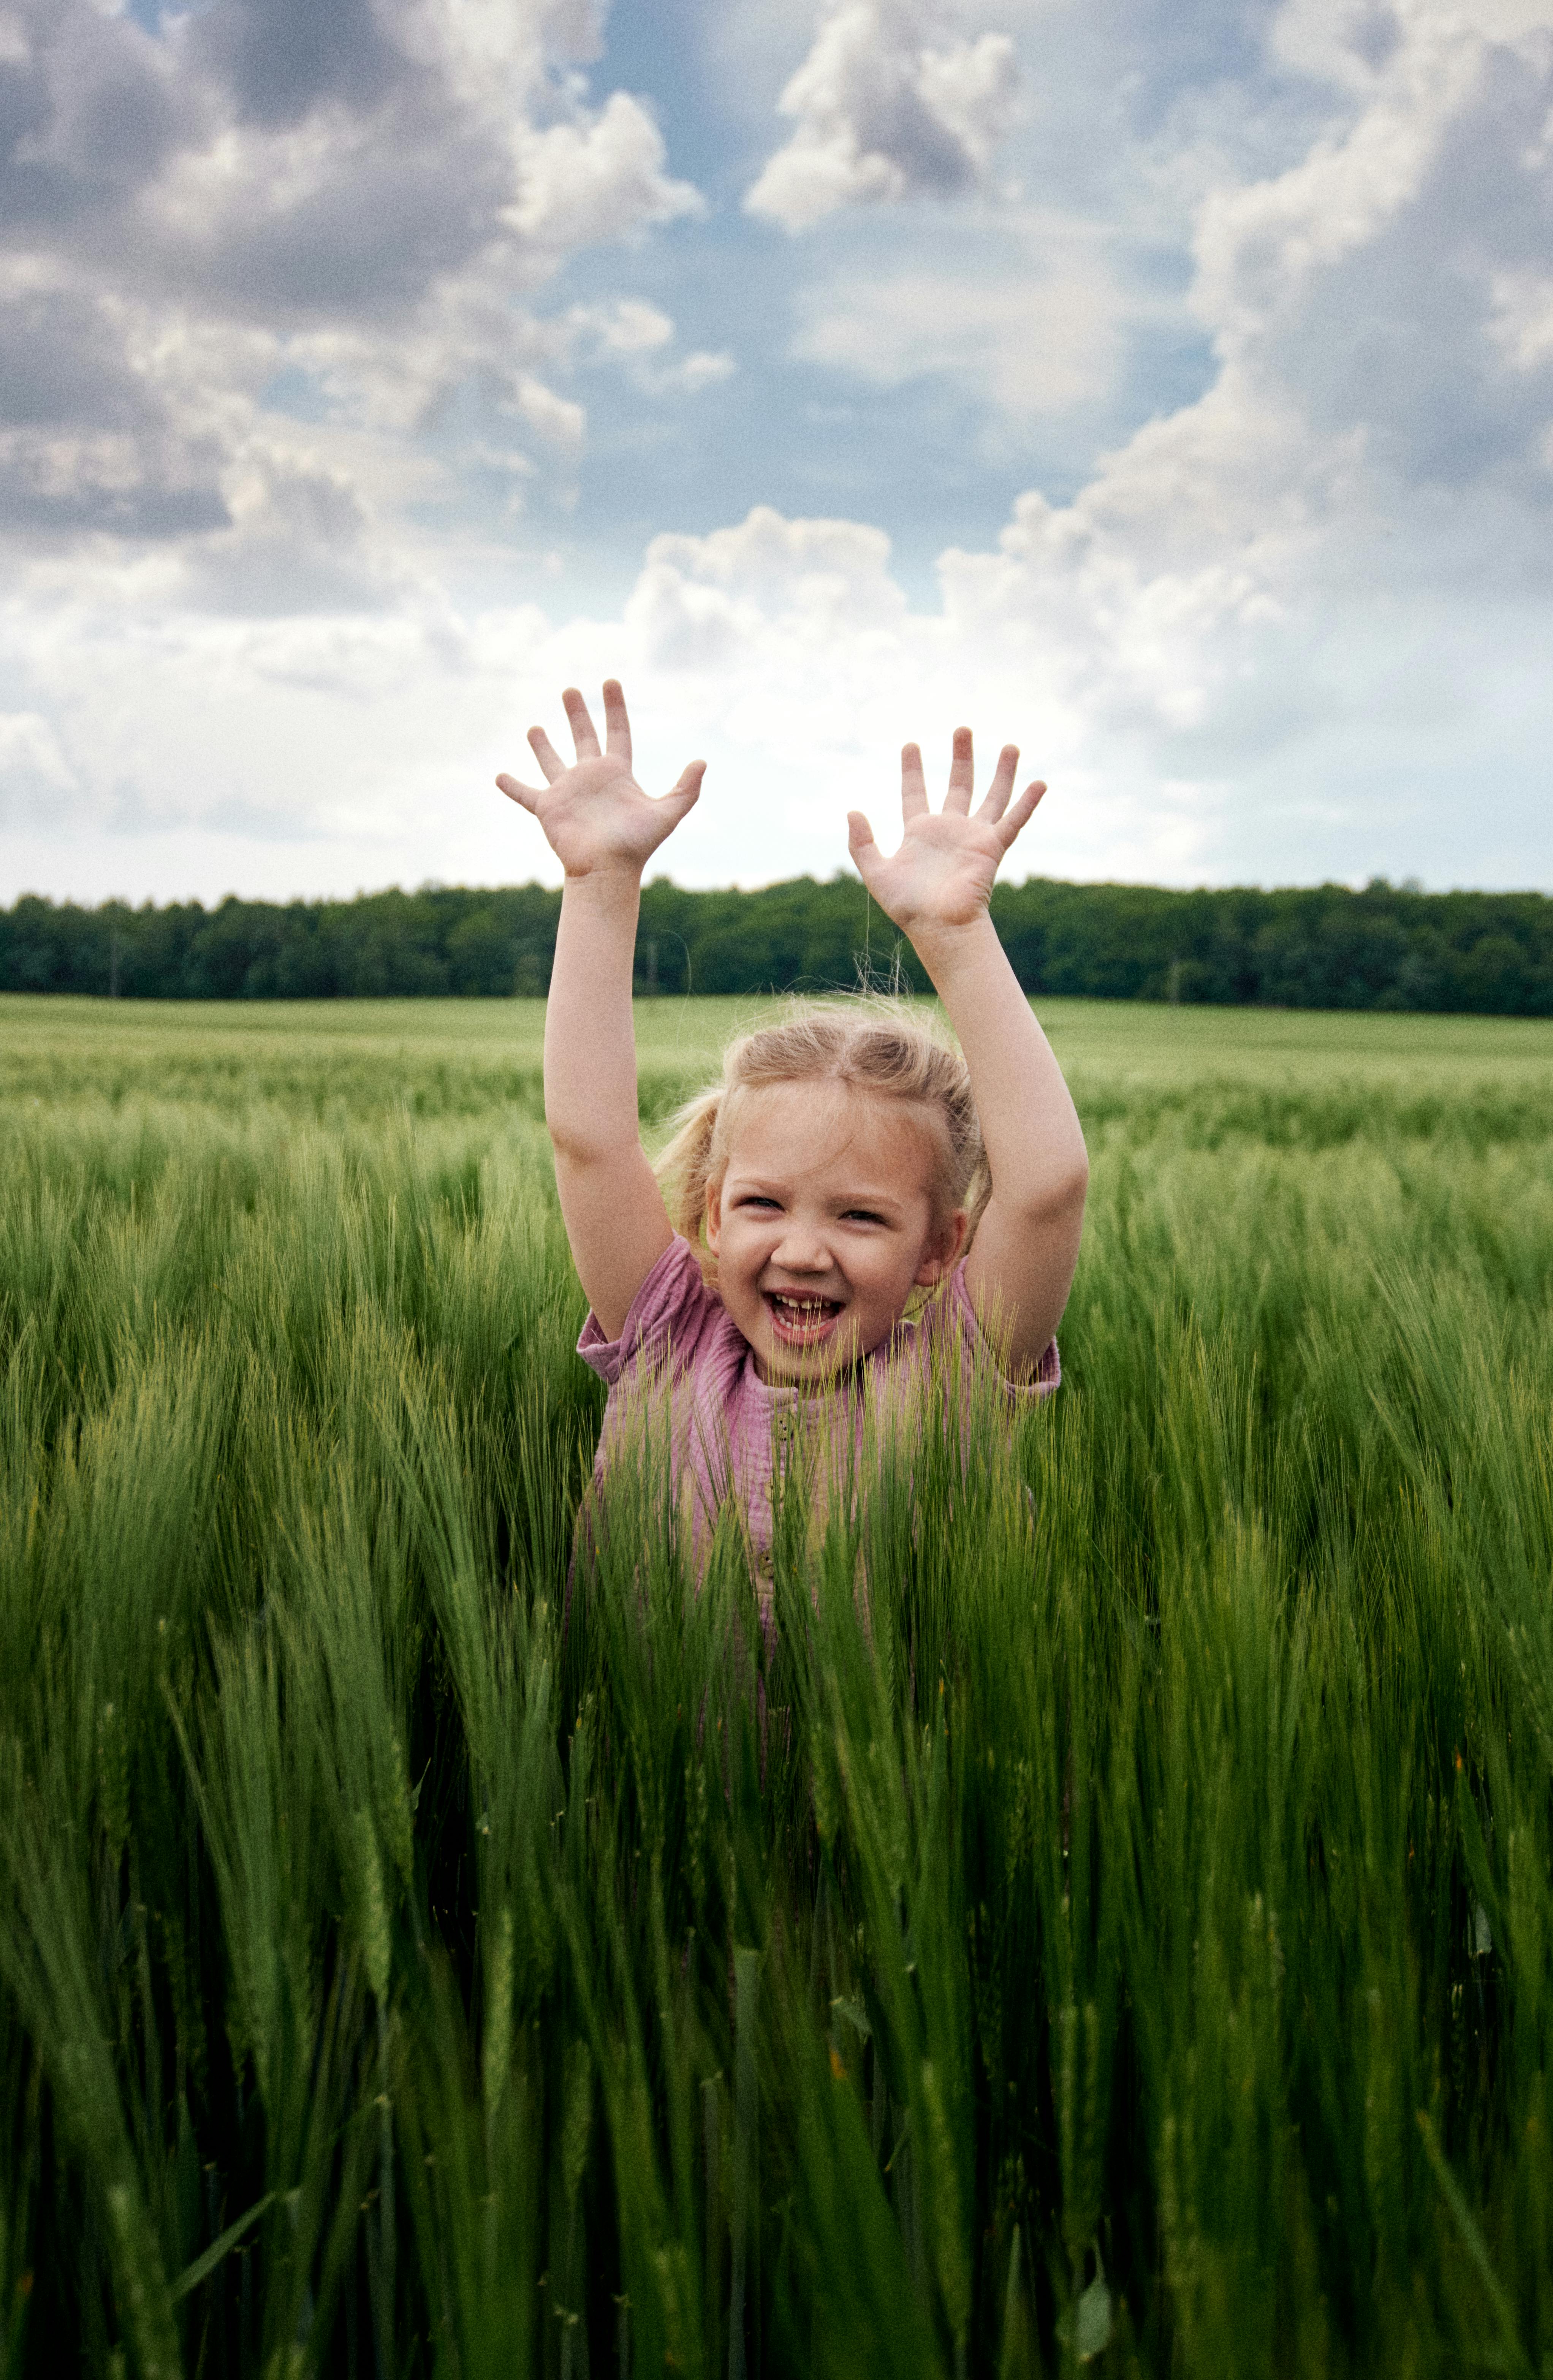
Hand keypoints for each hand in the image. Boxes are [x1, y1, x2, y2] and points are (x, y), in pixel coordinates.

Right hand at [497, 679, 704, 879]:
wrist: (608, 870)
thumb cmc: (637, 845)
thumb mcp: (668, 813)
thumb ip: (686, 788)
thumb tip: (702, 761)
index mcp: (617, 774)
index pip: (617, 731)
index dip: (615, 707)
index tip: (610, 682)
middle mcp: (591, 778)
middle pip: (584, 738)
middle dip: (577, 713)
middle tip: (569, 690)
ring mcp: (568, 792)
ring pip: (552, 761)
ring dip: (542, 745)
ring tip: (534, 727)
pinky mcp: (548, 808)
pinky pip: (525, 794)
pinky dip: (512, 786)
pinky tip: (498, 776)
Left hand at [847, 728, 1044, 941]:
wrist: (939, 926)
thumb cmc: (908, 907)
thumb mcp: (876, 873)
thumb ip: (861, 843)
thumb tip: (852, 811)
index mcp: (920, 833)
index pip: (916, 792)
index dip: (912, 769)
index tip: (910, 744)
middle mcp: (949, 830)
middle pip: (958, 784)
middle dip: (961, 757)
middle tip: (963, 729)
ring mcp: (973, 837)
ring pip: (991, 796)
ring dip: (1002, 771)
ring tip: (1010, 746)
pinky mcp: (992, 847)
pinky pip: (1013, 821)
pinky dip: (1027, 803)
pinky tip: (1040, 783)